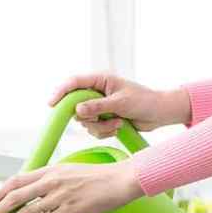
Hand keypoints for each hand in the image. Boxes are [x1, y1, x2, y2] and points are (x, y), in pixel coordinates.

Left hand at [0, 160, 142, 212]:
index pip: (17, 181)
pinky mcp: (70, 211)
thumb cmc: (96, 176)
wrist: (120, 180)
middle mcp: (52, 182)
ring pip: (26, 212)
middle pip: (16, 196)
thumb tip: (33, 188)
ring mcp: (60, 197)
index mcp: (50, 170)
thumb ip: (50, 177)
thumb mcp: (69, 170)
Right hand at [50, 73, 189, 137]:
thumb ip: (97, 106)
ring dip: (101, 127)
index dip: (61, 93)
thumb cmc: (144, 101)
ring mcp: (100, 107)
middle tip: (101, 119)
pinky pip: (94, 130)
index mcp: (100, 80)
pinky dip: (105, 132)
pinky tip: (119, 126)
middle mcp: (97, 92)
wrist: (159, 114)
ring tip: (118, 122)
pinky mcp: (104, 119)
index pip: (74, 83)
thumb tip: (77, 110)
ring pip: (86, 122)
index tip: (52, 105)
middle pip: (76, 107)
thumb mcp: (120, 103)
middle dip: (89, 118)